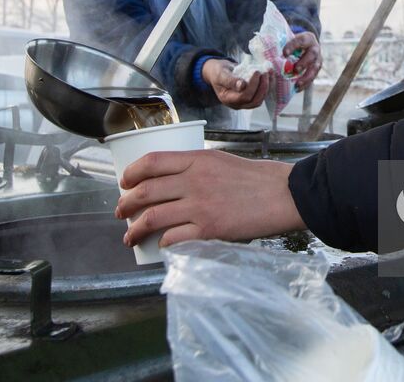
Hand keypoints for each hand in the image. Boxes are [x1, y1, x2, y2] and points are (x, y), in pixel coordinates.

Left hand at [116, 149, 304, 246]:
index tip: (124, 181)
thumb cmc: (256, 178)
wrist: (282, 195)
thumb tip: (170, 183)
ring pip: (151, 217)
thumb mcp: (221, 160)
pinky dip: (161, 242)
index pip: (151, 161)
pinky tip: (160, 244)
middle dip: (125, 204)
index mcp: (197, 159)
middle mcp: (193, 180)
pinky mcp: (208, 230)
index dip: (131, 172)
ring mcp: (199, 206)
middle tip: (120, 212)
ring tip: (129, 236)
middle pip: (145, 191)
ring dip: (134, 229)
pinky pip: (172, 238)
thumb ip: (195, 168)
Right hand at [202, 58, 265, 108]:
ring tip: (267, 73)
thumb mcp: (221, 74)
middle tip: (264, 73)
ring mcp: (244, 102)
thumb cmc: (218, 72)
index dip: (253, 85)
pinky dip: (267, 86)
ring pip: (260, 99)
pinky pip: (261, 95)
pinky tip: (268, 75)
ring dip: (266, 87)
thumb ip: (230, 80)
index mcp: (227, 99)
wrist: (218, 72)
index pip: (244, 97)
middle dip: (262, 87)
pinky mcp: (251, 97)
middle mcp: (237, 103)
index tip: (256, 72)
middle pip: (254, 101)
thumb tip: (242, 85)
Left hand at [284, 31, 321, 89]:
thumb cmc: (294, 43)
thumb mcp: (290, 39)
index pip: (301, 40)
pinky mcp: (316, 69)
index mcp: (307, 38)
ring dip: (306, 76)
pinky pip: (313, 77)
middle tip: (295, 69)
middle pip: (312, 54)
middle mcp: (315, 48)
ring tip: (297, 84)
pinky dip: (305, 84)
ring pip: (315, 68)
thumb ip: (281, 43)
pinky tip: (297, 88)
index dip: (293, 46)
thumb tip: (266, 49)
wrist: (306, 46)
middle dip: (304, 62)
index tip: (284, 53)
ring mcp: (318, 59)